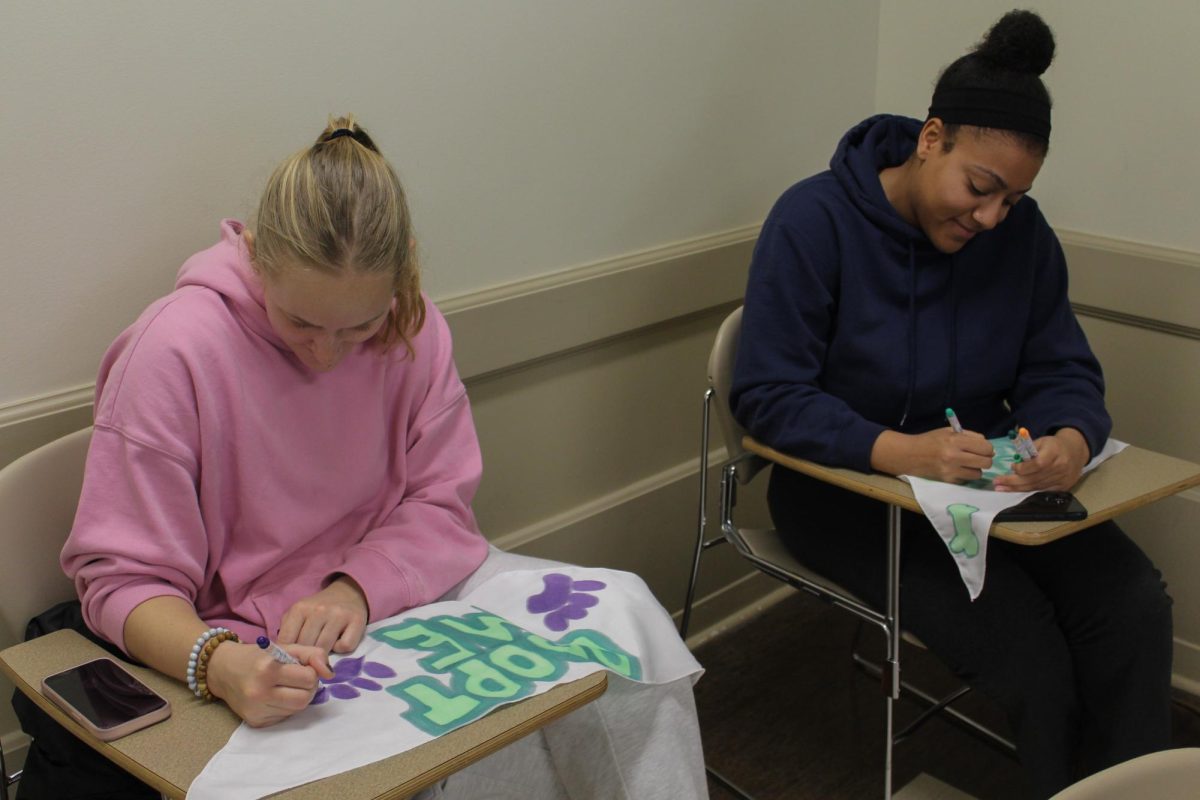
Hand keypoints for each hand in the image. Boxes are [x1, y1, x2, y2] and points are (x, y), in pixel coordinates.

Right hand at [205, 640, 332, 726]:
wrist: (222, 670)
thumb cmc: (257, 656)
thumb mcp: (285, 646)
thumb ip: (312, 654)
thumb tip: (330, 673)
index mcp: (268, 669)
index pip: (309, 678)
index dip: (311, 671)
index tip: (302, 667)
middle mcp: (259, 692)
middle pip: (305, 699)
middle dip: (308, 688)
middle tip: (299, 680)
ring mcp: (256, 710)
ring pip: (296, 710)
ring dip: (298, 698)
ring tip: (287, 687)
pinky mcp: (255, 722)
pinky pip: (284, 718)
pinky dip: (286, 708)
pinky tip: (276, 697)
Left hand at [277, 576, 368, 652]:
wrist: (348, 593)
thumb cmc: (318, 609)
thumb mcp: (298, 614)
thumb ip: (287, 632)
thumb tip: (281, 656)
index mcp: (300, 608)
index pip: (287, 641)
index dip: (288, 654)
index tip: (292, 658)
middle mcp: (320, 610)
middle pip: (306, 647)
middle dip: (306, 656)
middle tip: (309, 658)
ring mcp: (339, 615)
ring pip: (325, 649)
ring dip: (323, 655)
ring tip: (323, 650)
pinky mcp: (358, 621)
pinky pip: (345, 647)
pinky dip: (341, 649)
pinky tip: (339, 641)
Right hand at [871, 428, 993, 482]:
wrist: (910, 455)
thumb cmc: (930, 440)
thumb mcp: (949, 431)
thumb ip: (969, 436)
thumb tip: (987, 445)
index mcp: (956, 441)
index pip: (986, 447)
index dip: (987, 448)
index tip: (982, 448)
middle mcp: (955, 456)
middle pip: (986, 462)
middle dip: (985, 459)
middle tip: (978, 457)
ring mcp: (952, 470)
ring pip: (978, 474)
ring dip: (975, 469)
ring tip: (967, 464)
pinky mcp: (948, 480)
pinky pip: (967, 480)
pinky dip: (965, 475)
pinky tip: (958, 469)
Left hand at [993, 427, 1088, 492]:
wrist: (1075, 452)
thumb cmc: (1053, 445)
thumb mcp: (1041, 441)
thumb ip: (1027, 450)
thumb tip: (1014, 462)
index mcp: (1055, 452)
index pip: (1038, 464)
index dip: (1023, 468)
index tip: (1012, 466)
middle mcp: (1060, 467)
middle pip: (1034, 478)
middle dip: (1013, 481)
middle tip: (997, 483)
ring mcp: (1062, 479)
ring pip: (1036, 487)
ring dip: (1017, 488)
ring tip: (1002, 488)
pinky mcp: (1063, 487)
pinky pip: (1041, 491)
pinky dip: (1027, 490)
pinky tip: (1015, 490)